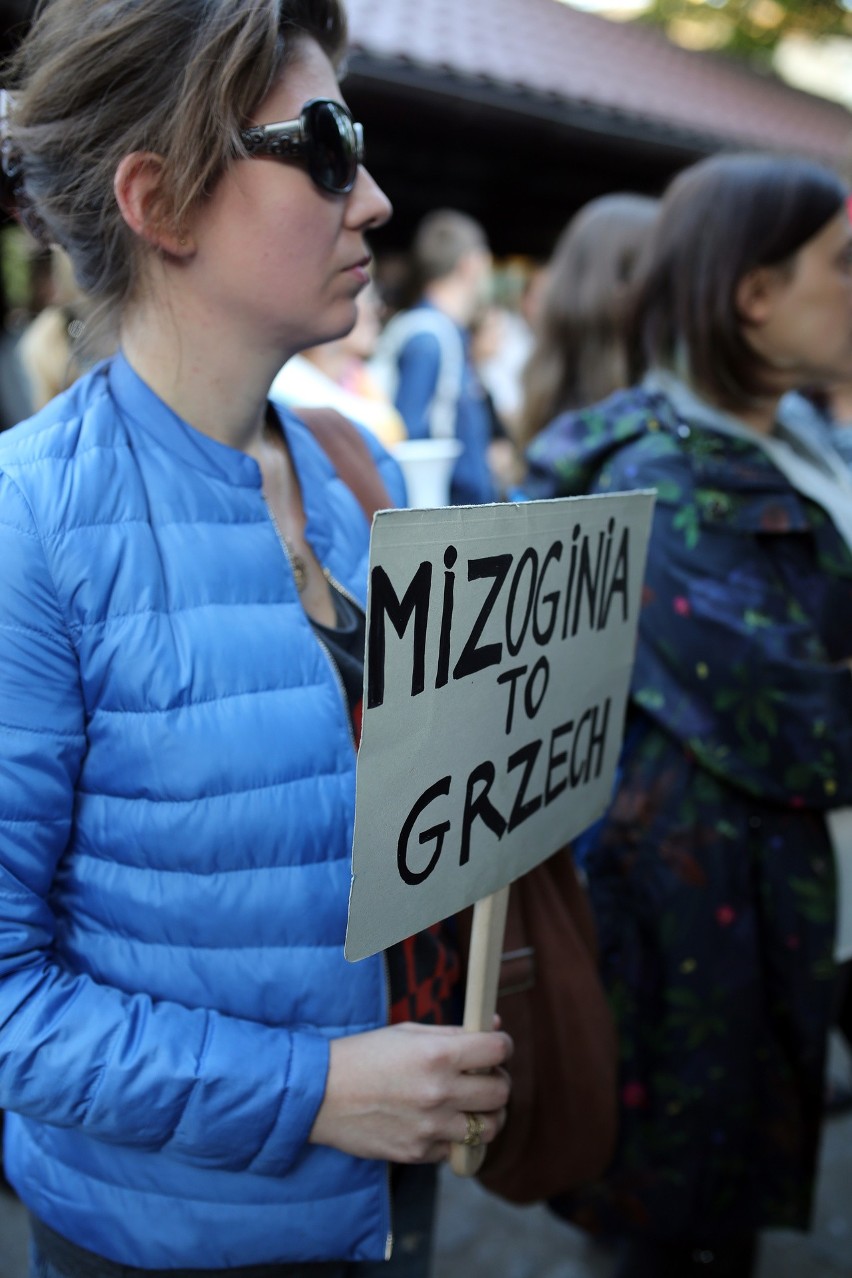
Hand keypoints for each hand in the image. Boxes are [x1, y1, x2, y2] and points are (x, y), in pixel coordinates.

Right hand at [309, 1021, 511, 1162]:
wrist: (319, 1094)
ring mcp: (430, 1127)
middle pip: (501, 1092)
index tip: (496, 1047)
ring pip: (489, 1128)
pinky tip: (440, 1121)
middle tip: (484, 1076)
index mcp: (437, 1055)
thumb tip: (495, 1027)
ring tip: (471, 1104)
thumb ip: (455, 1033)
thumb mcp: (408, 1032)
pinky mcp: (419, 1153)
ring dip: (487, 1114)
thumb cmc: (364, 1055)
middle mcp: (439, 1093)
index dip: (503, 1046)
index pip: (498, 1050)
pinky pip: (456, 1149)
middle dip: (498, 1080)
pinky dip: (455, 1136)